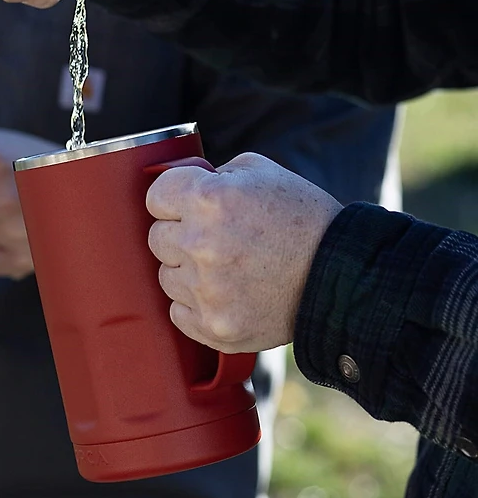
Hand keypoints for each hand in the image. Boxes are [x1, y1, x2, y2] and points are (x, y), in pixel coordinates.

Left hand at [146, 153, 342, 353]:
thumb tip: (180, 184)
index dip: (172, 199)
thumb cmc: (302, 218)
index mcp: (209, 199)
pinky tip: (226, 292)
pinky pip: (178, 311)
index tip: (185, 205)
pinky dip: (196, 304)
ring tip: (227, 266)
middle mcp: (201, 243)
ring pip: (166, 276)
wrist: (343, 275)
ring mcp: (206, 290)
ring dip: (188, 271)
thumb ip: (212, 174)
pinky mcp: (215, 326)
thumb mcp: (260, 172)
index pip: (155, 197)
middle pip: (157, 238)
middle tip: (215, 237)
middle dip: (181, 234)